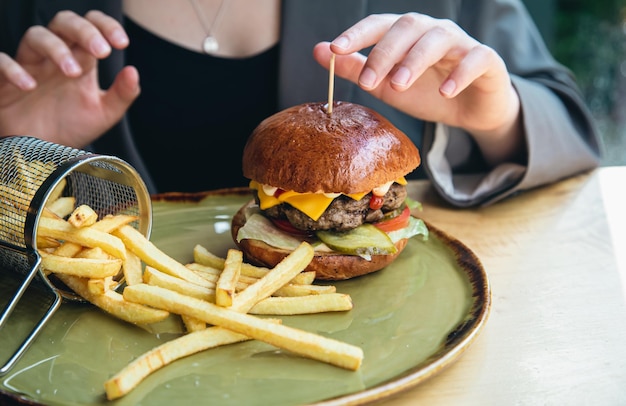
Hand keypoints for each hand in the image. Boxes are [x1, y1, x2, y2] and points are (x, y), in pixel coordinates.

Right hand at [0, 10, 139, 147]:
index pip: (91, 26)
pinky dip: (13, 70)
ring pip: (35, 35)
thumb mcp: (105, 114)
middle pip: (64, 22)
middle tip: (102, 51)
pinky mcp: (5, 82)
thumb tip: (133, 71)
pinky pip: (1, 61)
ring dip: (56, 48)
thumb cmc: (73, 127)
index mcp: (81, 60)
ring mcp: (29, 66)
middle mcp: (55, 57)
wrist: (44, 153)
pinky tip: (30, 86)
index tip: (121, 43)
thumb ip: (123, 94)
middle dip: (84, 30)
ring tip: (74, 72)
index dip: (105, 26)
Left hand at [313, 13, 524, 165]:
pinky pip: (475, 59)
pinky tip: (445, 91)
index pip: (379, 24)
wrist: (471, 111)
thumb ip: (354, 68)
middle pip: (407, 27)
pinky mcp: (486, 60)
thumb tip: (317, 50)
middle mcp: (432, 31)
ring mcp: (461, 43)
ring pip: (438, 38)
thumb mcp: (385, 85)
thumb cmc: (427, 92)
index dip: (357, 34)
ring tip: (398, 85)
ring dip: (415, 60)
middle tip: (366, 81)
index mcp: (406, 34)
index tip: (334, 49)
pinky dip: (460, 73)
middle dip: (383, 52)